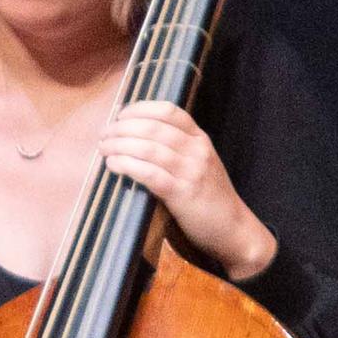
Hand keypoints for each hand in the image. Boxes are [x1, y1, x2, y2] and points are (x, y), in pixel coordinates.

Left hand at [99, 96, 274, 280]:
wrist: (233, 228)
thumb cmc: (209, 196)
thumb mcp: (199, 163)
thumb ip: (177, 148)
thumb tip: (136, 135)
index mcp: (200, 138)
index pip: (169, 111)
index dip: (140, 109)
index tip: (120, 115)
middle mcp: (197, 150)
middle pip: (153, 127)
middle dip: (122, 128)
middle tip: (104, 135)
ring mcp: (191, 171)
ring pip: (148, 148)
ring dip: (119, 146)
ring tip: (104, 149)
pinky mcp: (183, 194)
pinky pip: (150, 174)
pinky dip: (127, 166)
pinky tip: (114, 165)